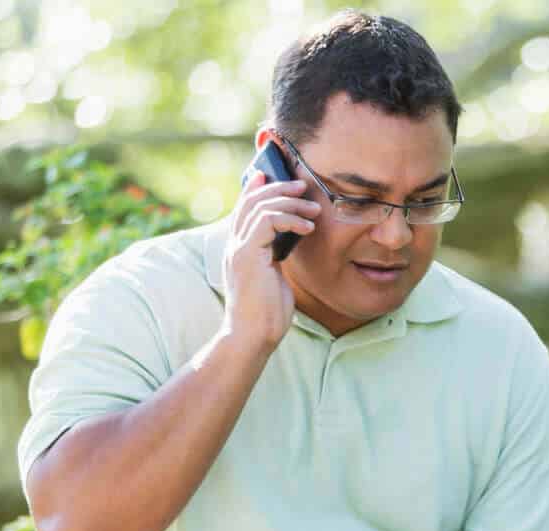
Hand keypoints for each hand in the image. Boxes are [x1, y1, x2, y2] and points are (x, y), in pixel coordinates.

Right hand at [222, 171, 319, 350]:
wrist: (253, 335)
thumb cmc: (267, 313)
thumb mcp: (275, 277)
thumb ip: (276, 256)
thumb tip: (291, 240)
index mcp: (239, 248)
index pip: (244, 208)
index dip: (258, 188)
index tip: (276, 176)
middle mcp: (234, 244)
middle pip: (251, 200)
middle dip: (278, 187)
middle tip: (303, 186)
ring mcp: (238, 248)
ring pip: (260, 206)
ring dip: (290, 202)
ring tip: (313, 209)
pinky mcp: (247, 255)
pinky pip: (267, 221)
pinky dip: (290, 219)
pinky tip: (307, 227)